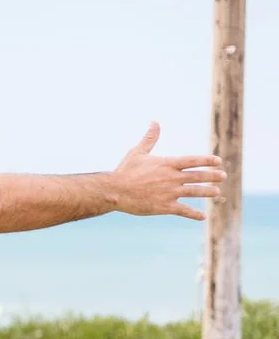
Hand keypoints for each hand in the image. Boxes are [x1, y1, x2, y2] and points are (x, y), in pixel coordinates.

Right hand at [110, 122, 225, 220]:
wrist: (115, 191)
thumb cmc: (125, 171)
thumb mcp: (137, 152)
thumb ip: (150, 138)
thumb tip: (155, 122)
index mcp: (167, 164)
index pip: (193, 160)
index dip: (207, 160)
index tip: (219, 161)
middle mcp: (172, 178)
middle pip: (198, 176)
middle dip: (213, 176)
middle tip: (223, 176)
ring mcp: (170, 193)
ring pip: (195, 192)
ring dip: (208, 192)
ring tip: (216, 193)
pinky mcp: (165, 207)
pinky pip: (184, 211)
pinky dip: (194, 214)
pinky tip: (203, 216)